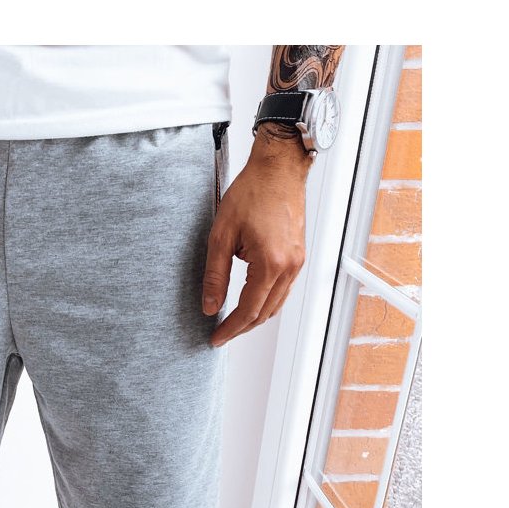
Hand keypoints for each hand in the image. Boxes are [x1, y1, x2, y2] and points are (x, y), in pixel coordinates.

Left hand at [201, 132, 309, 347]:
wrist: (279, 168)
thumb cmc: (251, 193)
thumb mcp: (222, 235)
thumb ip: (215, 275)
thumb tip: (210, 307)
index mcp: (271, 264)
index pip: (249, 310)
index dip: (230, 329)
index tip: (215, 339)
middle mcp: (289, 267)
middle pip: (265, 313)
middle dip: (242, 328)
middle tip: (220, 335)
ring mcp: (298, 262)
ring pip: (276, 304)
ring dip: (255, 317)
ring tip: (233, 323)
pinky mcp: (299, 256)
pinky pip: (283, 290)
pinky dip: (266, 301)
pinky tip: (251, 301)